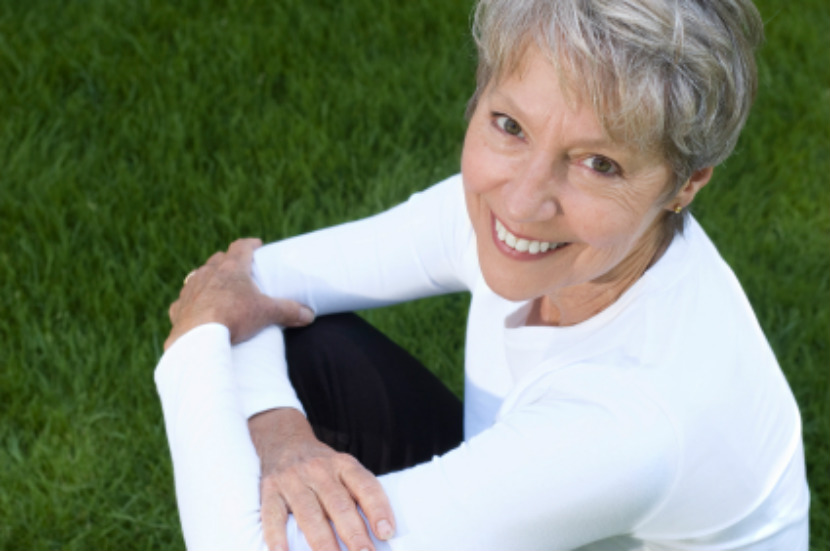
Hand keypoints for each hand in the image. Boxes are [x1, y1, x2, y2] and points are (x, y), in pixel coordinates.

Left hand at [165, 238, 314, 349]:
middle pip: (218, 259)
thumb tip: (309, 315)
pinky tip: (196, 309)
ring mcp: (191, 290)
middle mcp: (208, 273)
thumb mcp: (266, 313)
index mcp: (231, 268)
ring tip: (217, 286)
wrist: (198, 339)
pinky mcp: (179, 308)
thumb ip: (289, 311)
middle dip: (228, 260)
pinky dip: (192, 302)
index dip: (250, 244)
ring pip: (199, 276)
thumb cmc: (234, 318)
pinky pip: (184, 300)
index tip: (257, 244)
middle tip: (238, 268)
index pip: (241, 247)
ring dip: (208, 278)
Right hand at [249, 408, 394, 550]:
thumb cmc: (321, 466)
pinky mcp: (270, 490)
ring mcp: (293, 480)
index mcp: (344, 465)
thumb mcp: (343, 469)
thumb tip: (377, 534)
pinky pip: (273, 516)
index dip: (378, 510)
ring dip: (324, 543)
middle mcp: (319, 470)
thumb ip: (357, 495)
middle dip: (354, 534)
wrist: (284, 441)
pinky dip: (277, 536)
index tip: (386, 533)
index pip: (365, 486)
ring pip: (310, 514)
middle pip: (339, 504)